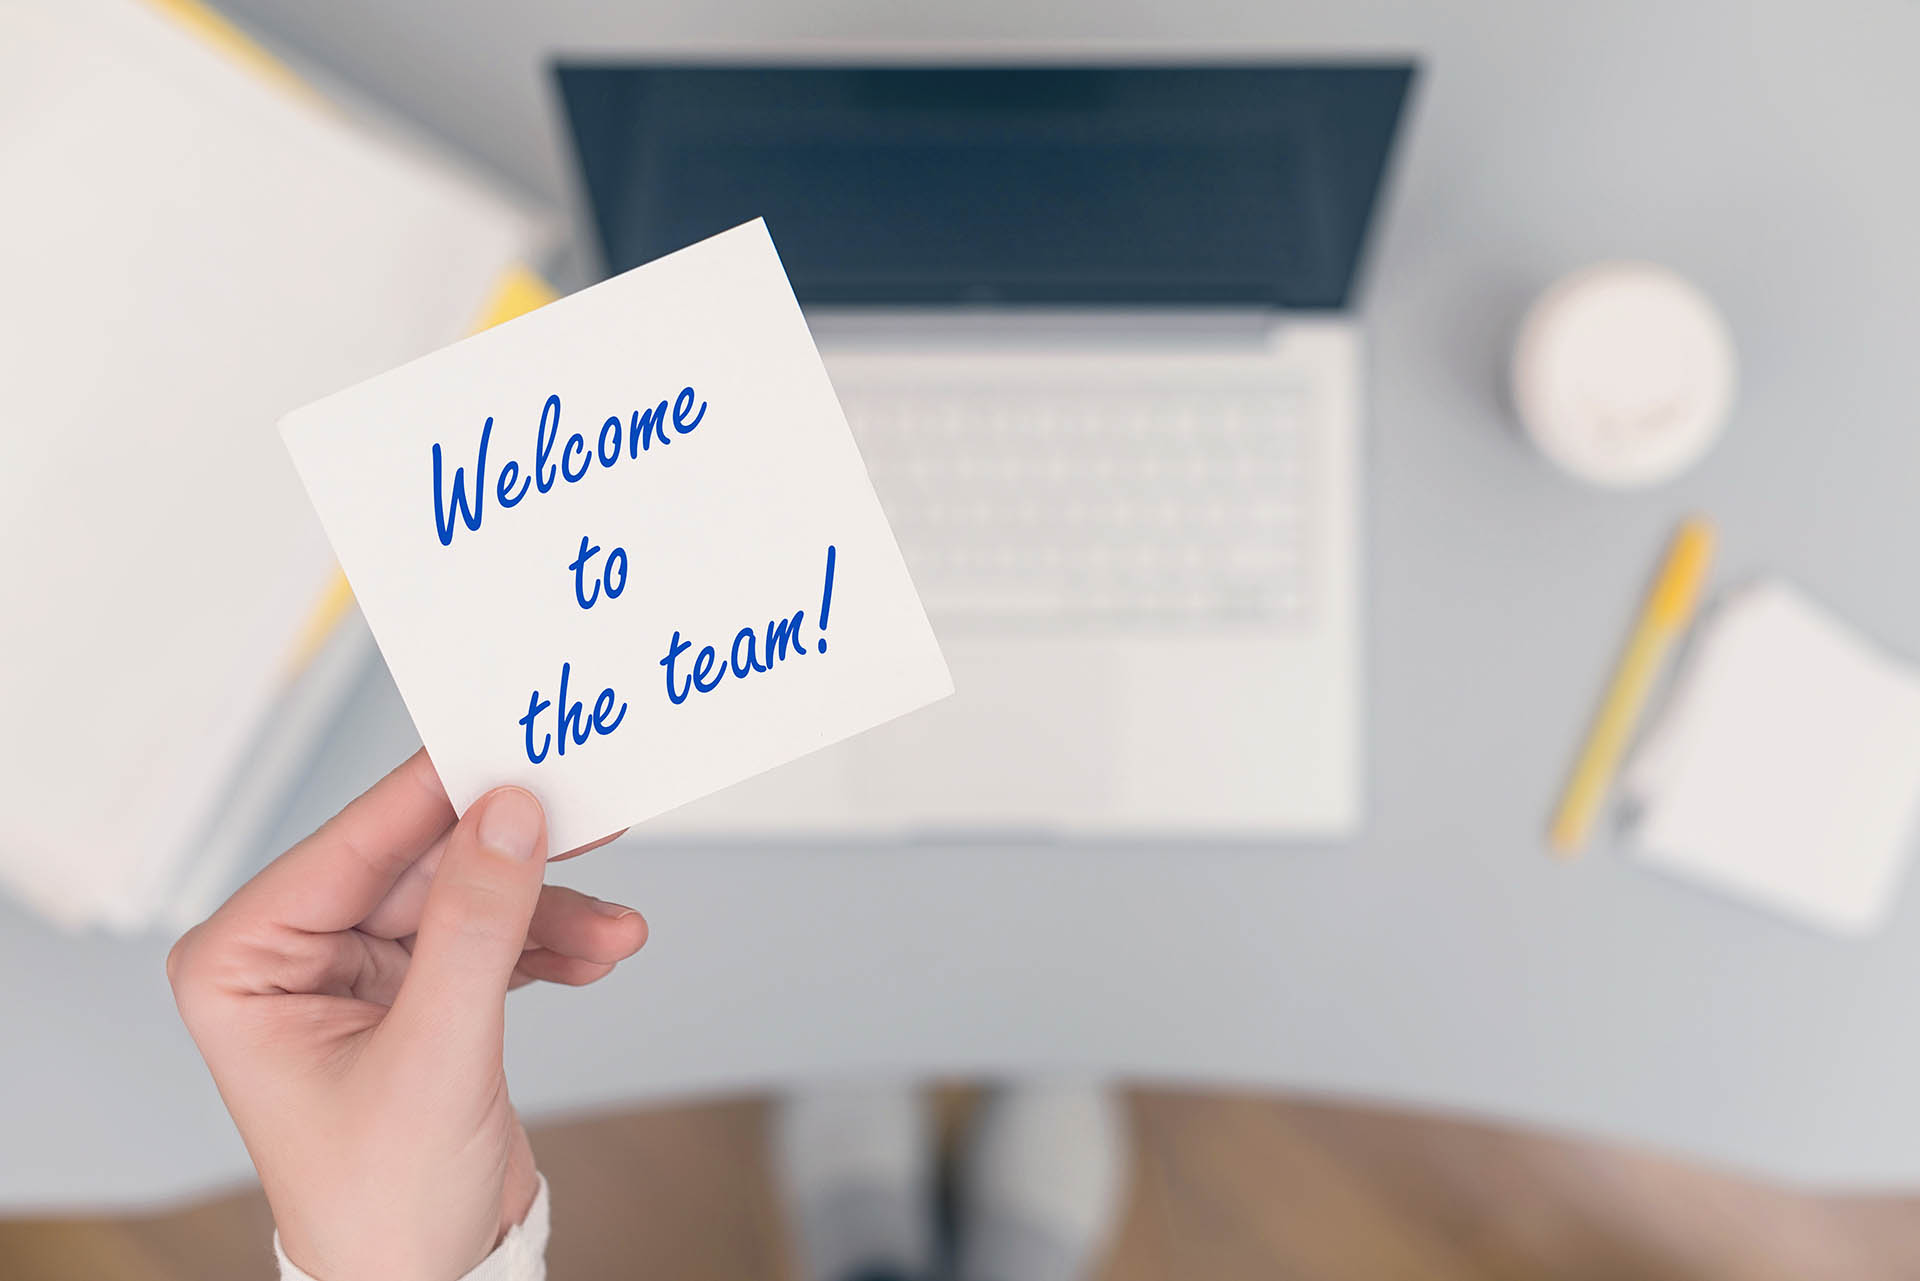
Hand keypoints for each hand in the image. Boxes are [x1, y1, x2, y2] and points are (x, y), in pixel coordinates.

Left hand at [168, 750, 646, 1280]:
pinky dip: (549, 945)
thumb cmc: (382, 1206)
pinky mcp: (419, 997)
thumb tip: (510, 814)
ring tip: (613, 929)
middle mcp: (293, 957)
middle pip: (423, 862)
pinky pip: (491, 938)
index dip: (442, 794)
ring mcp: (358, 975)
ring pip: (469, 897)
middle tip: (592, 817)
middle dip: (516, 861)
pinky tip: (598, 953)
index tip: (516, 749)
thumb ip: (474, 925)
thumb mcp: (434, 1056)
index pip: (354, 844)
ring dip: (548, 911)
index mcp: (243, 962)